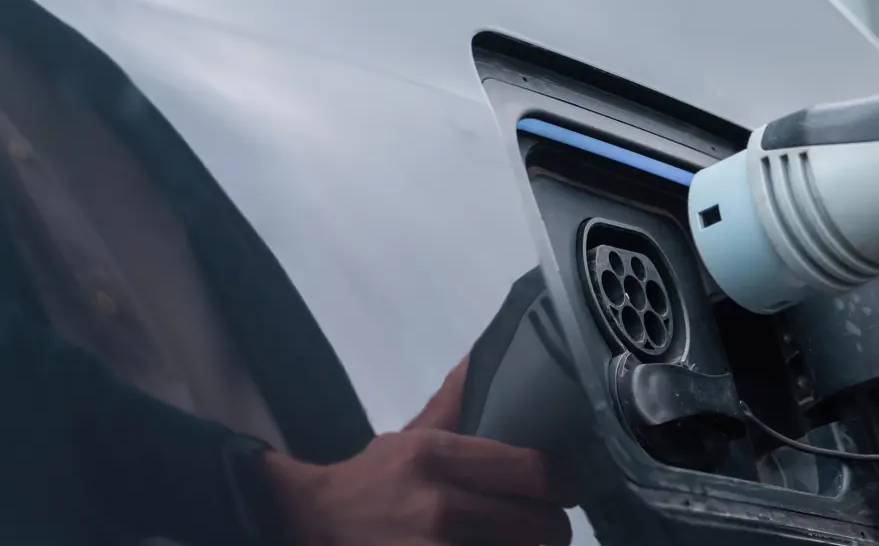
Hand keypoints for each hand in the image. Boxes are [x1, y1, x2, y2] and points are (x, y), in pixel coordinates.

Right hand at [263, 358, 574, 545]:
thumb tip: (487, 353)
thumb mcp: (413, 436)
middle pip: (541, 525)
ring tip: (519, 540)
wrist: (309, 526)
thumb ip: (458, 402)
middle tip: (545, 522)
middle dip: (551, 527)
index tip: (569, 485)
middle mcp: (440, 507)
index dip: (566, 482)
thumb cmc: (373, 482)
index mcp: (439, 457)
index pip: (536, 471)